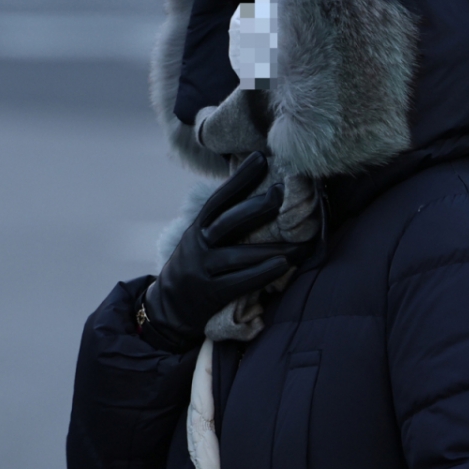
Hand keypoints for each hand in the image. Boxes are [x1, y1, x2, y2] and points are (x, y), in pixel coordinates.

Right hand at [141, 152, 311, 351]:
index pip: (219, 199)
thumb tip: (258, 196)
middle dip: (257, 207)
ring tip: (301, 243)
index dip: (239, 179)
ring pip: (239, 255)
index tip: (260, 158)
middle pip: (228, 222)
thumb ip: (221, 224)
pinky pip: (240, 282)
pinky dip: (262, 273)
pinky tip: (284, 265)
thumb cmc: (195, 269)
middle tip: (282, 193)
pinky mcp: (210, 294)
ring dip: (272, 248)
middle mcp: (197, 245)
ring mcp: (202, 270)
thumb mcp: (199, 241)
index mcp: (197, 228)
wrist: (166, 310)